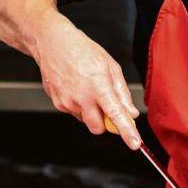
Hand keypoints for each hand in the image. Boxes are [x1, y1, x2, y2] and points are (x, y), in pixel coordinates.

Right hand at [30, 11, 141, 148]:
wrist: (53, 43)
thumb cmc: (82, 50)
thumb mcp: (110, 65)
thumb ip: (122, 92)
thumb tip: (131, 112)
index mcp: (98, 86)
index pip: (115, 115)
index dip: (127, 131)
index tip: (134, 143)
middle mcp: (82, 97)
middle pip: (98, 128)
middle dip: (105, 123)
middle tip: (107, 106)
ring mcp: (67, 102)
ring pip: (86, 120)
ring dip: (91, 112)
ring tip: (88, 88)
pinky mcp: (58, 104)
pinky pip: (74, 113)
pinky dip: (79, 106)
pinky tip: (76, 88)